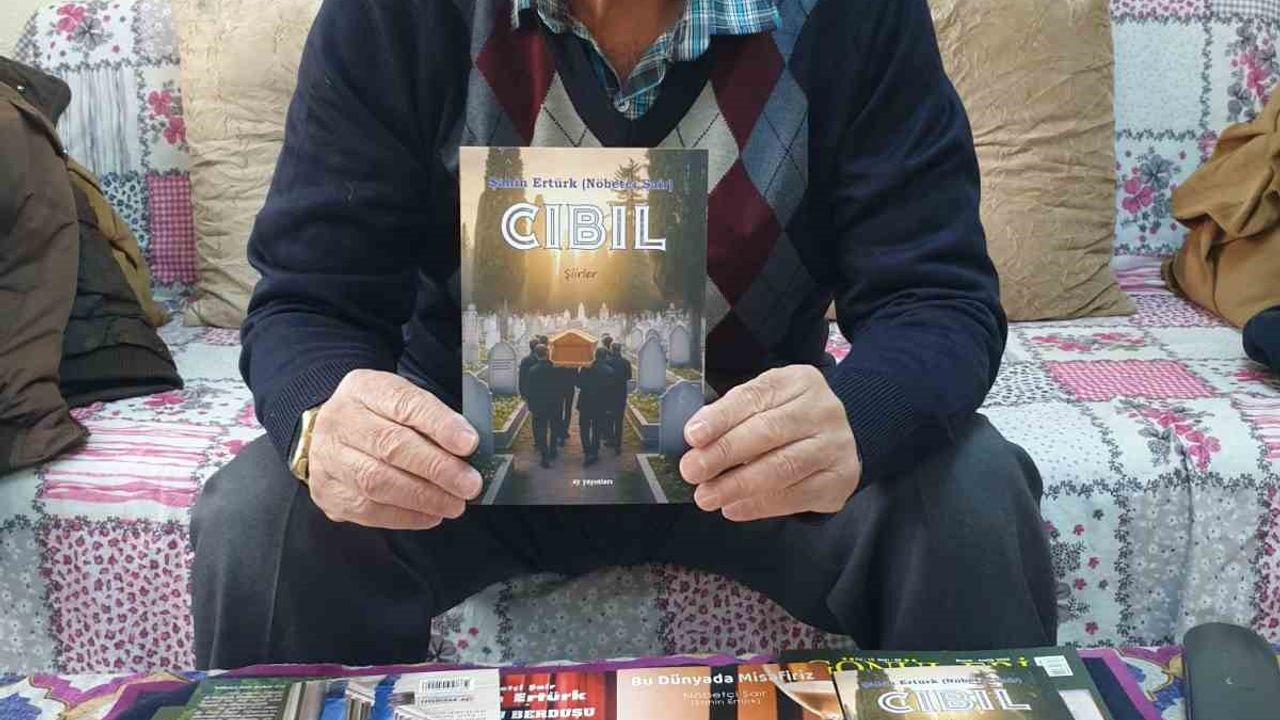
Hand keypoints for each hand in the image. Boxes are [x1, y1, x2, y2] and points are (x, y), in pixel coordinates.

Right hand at [309, 369, 481, 529]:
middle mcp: (340, 421)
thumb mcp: (402, 400)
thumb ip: (431, 418)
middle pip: (390, 445)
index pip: (404, 403)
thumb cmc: (378, 417)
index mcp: (364, 389)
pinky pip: (367, 510)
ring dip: (423, 497)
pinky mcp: (327, 492)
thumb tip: (468, 447)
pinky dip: (405, 516)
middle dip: (437, 468)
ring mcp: (327, 458)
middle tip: (469, 484)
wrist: (331, 432)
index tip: (469, 443)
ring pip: (376, 481)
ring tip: (454, 503)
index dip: (439, 425)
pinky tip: (431, 515)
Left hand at [680, 365, 860, 520]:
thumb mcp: (763, 405)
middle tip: (692, 471)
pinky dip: (759, 505)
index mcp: (798, 381)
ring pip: (782, 466)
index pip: (754, 396)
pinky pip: (795, 496)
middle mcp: (822, 409)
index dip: (721, 417)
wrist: (834, 443)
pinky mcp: (840, 479)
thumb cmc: (787, 420)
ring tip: (707, 496)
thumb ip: (733, 416)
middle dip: (724, 452)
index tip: (693, 436)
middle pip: (768, 431)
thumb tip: (696, 438)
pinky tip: (733, 508)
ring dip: (738, 484)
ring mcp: (836, 445)